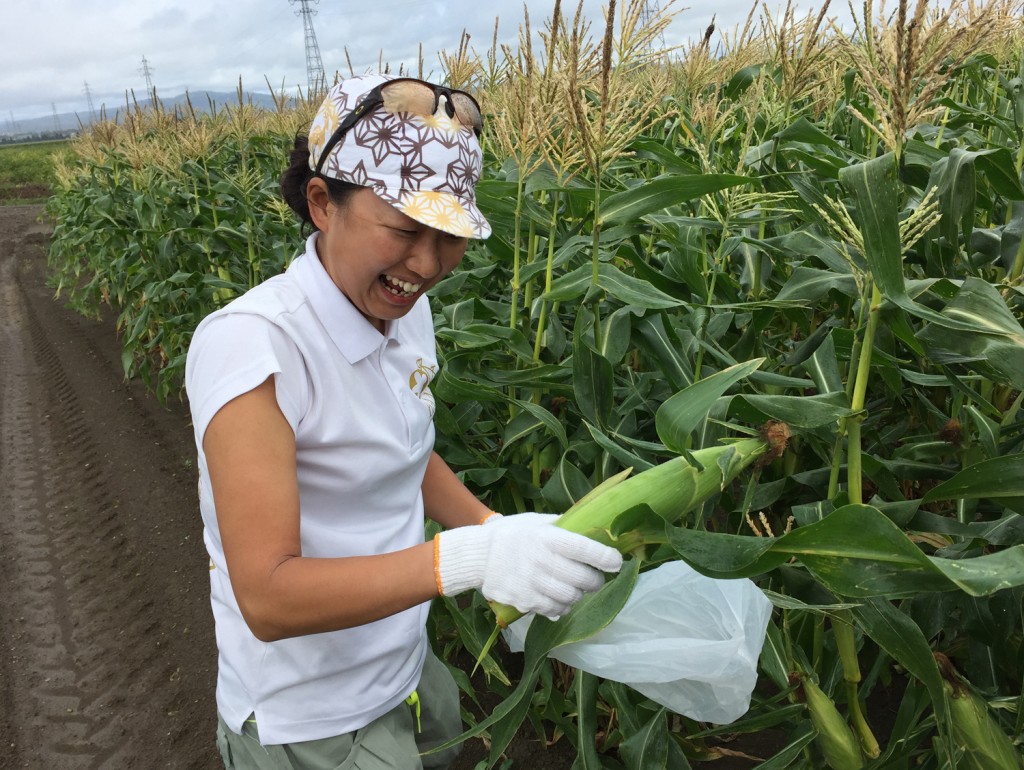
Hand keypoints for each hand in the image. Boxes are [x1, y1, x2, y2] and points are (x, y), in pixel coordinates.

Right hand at [435, 513, 622, 619]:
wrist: (478, 556)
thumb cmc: (512, 534)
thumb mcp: (536, 522)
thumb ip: (564, 526)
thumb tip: (595, 527)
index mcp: (548, 537)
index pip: (585, 549)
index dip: (606, 558)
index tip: (617, 562)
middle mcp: (542, 560)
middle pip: (584, 579)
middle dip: (595, 581)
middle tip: (594, 578)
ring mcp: (533, 583)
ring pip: (572, 598)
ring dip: (578, 595)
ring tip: (573, 587)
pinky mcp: (525, 601)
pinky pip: (555, 610)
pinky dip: (561, 606)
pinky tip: (557, 598)